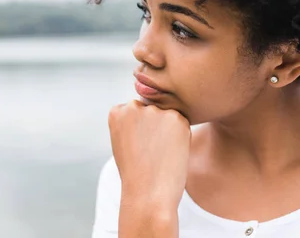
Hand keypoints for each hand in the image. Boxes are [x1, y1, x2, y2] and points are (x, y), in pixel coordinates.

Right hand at [108, 100, 190, 235]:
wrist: (148, 193)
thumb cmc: (136, 173)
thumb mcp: (123, 141)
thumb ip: (132, 121)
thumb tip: (153, 108)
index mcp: (117, 111)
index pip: (135, 112)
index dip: (140, 131)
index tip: (137, 147)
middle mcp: (133, 106)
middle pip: (151, 110)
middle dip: (154, 126)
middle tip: (151, 151)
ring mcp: (155, 110)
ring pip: (167, 115)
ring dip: (168, 129)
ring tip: (161, 153)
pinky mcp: (176, 117)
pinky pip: (181, 122)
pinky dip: (181, 135)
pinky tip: (172, 151)